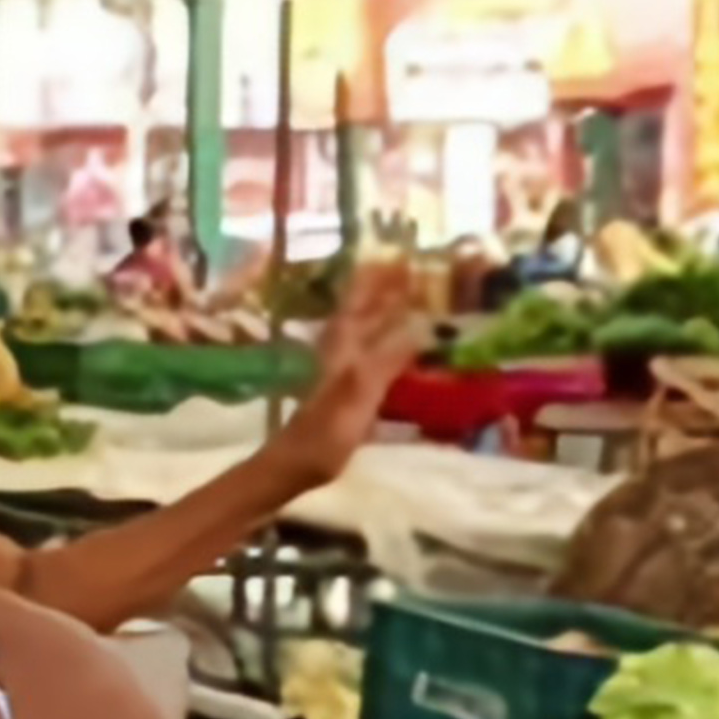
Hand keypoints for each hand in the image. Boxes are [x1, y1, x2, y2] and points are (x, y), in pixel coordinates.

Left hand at [274, 263, 420, 489]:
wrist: (294, 465)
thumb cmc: (326, 432)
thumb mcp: (360, 391)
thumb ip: (389, 356)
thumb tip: (424, 324)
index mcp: (344, 343)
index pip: (364, 298)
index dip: (382, 277)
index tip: (404, 253)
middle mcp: (342, 348)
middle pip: (366, 309)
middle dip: (388, 287)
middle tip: (416, 267)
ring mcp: (343, 369)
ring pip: (368, 328)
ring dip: (387, 310)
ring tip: (413, 296)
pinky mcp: (348, 390)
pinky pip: (373, 351)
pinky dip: (389, 339)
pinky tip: (402, 345)